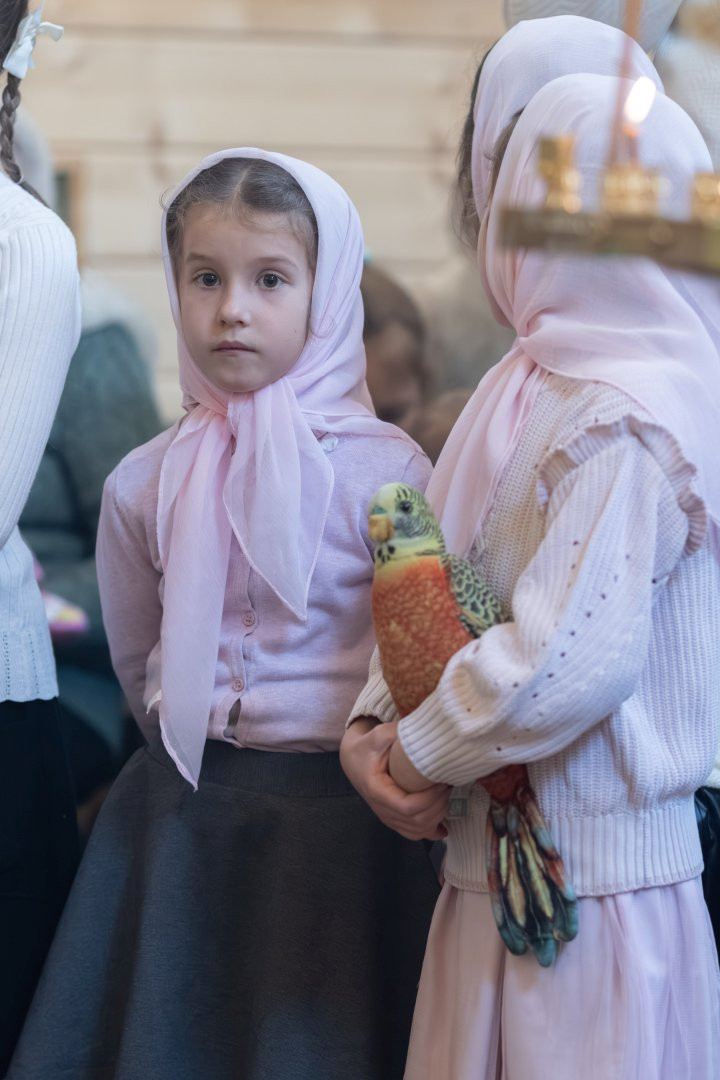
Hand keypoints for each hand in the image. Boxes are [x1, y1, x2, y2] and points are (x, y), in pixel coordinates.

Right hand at [340, 718, 449, 841]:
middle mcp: (381, 809)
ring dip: (437, 816)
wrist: (354, 759)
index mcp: (377, 790)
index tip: (442, 782)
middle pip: (416, 821)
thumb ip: (399, 733)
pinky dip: (431, 831)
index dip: (429, 799)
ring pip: (418, 831)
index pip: (407, 807)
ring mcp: (388, 818)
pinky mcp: (394, 820)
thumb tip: (427, 730)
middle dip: (438, 805)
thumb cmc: (367, 747)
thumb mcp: (379, 735)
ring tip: (445, 795)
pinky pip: (414, 834)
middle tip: (448, 784)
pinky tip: (443, 826)